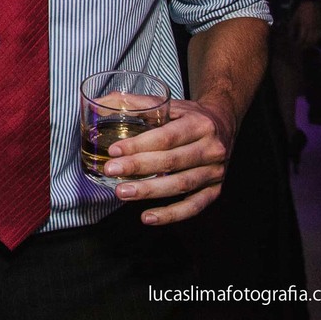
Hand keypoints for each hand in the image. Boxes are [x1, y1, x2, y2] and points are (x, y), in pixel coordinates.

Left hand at [101, 98, 234, 224]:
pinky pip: (194, 206)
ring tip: (121, 192)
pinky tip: (147, 217)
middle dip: (138, 167)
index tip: (113, 151)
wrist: (224, 123)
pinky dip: (171, 214)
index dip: (139, 145)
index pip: (166, 137)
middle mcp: (211, 148)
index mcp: (199, 124)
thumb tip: (96, 102)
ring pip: (181, 184)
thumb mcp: (167, 103)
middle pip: (172, 161)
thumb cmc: (188, 115)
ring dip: (149, 191)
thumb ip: (133, 103)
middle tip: (110, 171)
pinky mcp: (215, 189)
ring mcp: (215, 171)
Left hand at [290, 0, 320, 48]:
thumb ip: (292, 28)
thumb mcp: (294, 18)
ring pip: (315, 39)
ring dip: (310, 45)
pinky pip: (319, 36)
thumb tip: (290, 36)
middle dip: (304, 46)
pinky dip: (316, 40)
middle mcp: (312, 28)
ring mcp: (317, 27)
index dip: (298, 44)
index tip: (294, 46)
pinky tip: (312, 42)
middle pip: (309, 41)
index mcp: (304, 26)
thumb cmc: (301, 11)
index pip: (302, 38)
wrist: (311, 3)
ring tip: (305, 47)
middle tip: (299, 49)